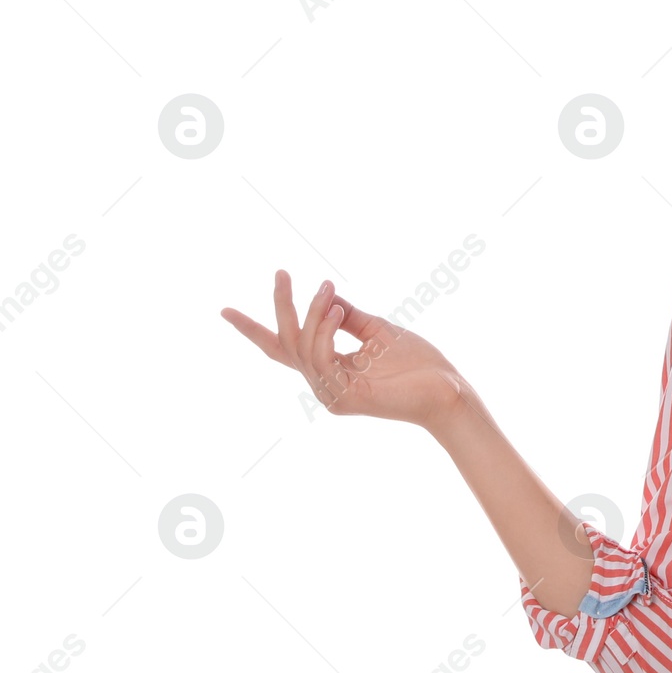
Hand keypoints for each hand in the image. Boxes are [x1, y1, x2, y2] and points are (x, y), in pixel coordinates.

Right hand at [221, 270, 465, 428]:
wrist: (447, 390)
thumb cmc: (419, 364)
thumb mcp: (379, 331)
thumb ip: (350, 317)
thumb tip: (328, 297)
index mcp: (331, 368)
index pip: (284, 349)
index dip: (254, 330)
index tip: (225, 310)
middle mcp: (325, 384)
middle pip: (285, 344)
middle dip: (280, 307)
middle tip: (281, 274)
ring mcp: (332, 394)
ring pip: (303, 348)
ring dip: (312, 314)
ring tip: (328, 290)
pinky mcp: (344, 398)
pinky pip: (320, 359)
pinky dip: (324, 332)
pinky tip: (336, 311)